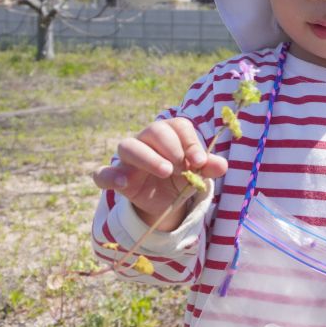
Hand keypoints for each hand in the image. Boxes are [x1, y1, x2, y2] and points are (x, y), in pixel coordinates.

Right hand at [92, 118, 226, 230]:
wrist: (164, 200)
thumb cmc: (182, 177)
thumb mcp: (197, 173)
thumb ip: (208, 167)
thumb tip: (222, 165)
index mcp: (171, 133)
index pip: (179, 126)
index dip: (191, 142)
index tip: (200, 161)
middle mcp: (147, 140)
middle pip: (154, 130)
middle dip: (171, 147)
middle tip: (183, 167)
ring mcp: (128, 158)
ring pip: (128, 146)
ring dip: (147, 158)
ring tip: (165, 171)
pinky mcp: (116, 177)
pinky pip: (103, 173)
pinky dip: (110, 176)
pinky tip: (124, 183)